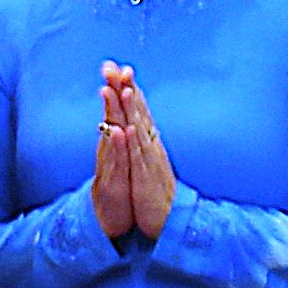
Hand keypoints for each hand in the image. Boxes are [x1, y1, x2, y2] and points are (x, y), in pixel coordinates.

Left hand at [95, 66, 182, 249]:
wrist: (171, 220)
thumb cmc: (156, 191)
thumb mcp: (147, 162)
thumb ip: (141, 141)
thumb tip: (135, 122)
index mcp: (148, 142)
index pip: (137, 110)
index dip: (127, 88)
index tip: (117, 67)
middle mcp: (151, 146)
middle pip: (138, 113)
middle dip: (126, 89)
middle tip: (115, 67)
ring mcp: (150, 161)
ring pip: (139, 130)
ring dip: (131, 110)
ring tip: (123, 88)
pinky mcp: (147, 179)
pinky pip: (140, 159)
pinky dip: (135, 143)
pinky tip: (128, 128)